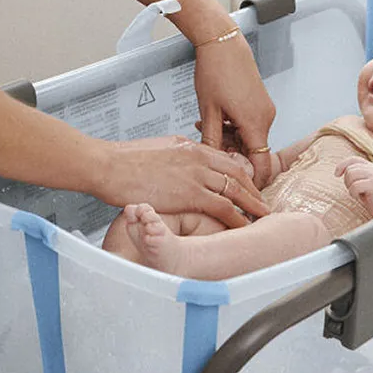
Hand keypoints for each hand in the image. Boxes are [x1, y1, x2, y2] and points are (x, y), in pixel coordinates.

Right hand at [99, 136, 267, 227]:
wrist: (110, 165)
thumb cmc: (126, 160)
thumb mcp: (159, 150)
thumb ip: (178, 158)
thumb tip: (185, 168)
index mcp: (191, 146)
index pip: (227, 160)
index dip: (242, 176)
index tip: (249, 187)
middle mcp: (198, 157)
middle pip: (237, 174)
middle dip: (253, 190)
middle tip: (262, 203)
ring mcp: (196, 174)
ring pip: (235, 190)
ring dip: (251, 205)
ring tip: (262, 216)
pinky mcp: (189, 193)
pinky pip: (223, 207)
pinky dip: (237, 217)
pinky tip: (244, 226)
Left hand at [193, 32, 275, 185]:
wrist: (223, 42)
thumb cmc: (215, 71)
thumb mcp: (208, 111)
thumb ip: (213, 141)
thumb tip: (213, 163)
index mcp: (255, 123)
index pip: (261, 165)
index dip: (251, 181)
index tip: (238, 189)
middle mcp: (266, 118)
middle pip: (253, 152)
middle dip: (233, 155)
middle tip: (209, 147)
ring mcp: (265, 109)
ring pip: (250, 138)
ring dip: (231, 139)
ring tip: (207, 125)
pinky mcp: (260, 102)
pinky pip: (251, 124)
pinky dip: (236, 127)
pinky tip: (218, 118)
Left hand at [336, 157, 372, 216]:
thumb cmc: (372, 196)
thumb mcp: (362, 182)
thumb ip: (354, 174)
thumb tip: (338, 171)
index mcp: (370, 166)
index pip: (353, 159)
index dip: (342, 165)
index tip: (337, 175)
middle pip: (350, 169)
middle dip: (347, 181)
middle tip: (354, 190)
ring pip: (351, 175)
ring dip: (350, 187)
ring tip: (357, 193)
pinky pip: (355, 185)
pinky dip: (353, 192)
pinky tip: (359, 196)